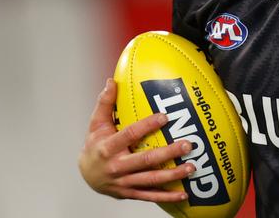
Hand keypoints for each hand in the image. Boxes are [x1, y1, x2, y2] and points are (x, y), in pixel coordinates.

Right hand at [78, 78, 194, 201]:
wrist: (86, 175)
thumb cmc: (95, 145)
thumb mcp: (95, 124)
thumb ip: (104, 103)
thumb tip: (111, 81)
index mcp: (108, 148)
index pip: (129, 135)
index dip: (147, 126)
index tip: (165, 117)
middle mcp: (116, 167)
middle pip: (146, 160)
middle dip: (168, 153)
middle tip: (187, 144)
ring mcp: (124, 183)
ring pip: (151, 180)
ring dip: (173, 175)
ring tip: (191, 167)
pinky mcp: (130, 193)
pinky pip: (150, 196)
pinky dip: (167, 197)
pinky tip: (184, 194)